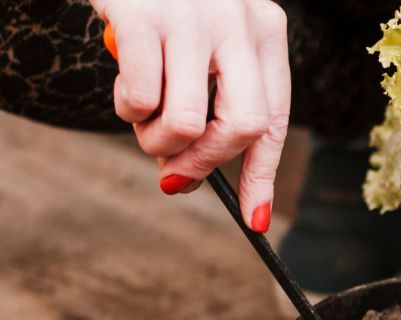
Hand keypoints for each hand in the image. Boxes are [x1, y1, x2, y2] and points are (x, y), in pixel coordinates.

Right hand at [91, 0, 289, 231]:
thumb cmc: (167, 13)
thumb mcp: (206, 51)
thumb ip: (210, 109)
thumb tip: (186, 178)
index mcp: (265, 32)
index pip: (275, 120)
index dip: (263, 176)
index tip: (253, 217)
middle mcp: (239, 22)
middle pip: (245, 127)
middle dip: (205, 163)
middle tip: (174, 172)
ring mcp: (193, 17)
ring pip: (188, 124)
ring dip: (157, 140)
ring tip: (142, 115)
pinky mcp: (142, 16)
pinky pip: (139, 100)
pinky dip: (127, 109)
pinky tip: (125, 86)